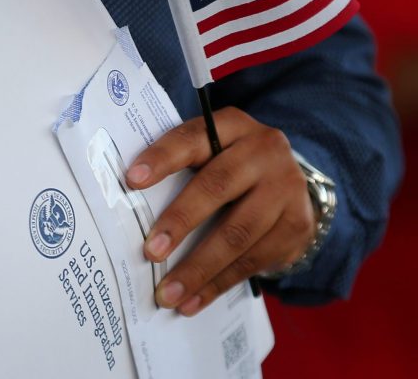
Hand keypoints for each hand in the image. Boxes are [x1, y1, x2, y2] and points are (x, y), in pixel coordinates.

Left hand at [126, 107, 314, 315]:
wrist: (288, 183)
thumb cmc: (231, 168)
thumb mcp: (212, 153)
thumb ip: (181, 168)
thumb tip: (130, 207)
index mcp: (233, 126)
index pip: (193, 138)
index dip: (162, 158)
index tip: (132, 180)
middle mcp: (264, 150)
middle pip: (218, 186)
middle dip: (180, 221)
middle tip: (151, 252)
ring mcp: (286, 188)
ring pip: (238, 233)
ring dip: (198, 268)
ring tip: (167, 294)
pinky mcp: (296, 226)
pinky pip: (253, 261)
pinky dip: (218, 284)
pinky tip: (193, 301)